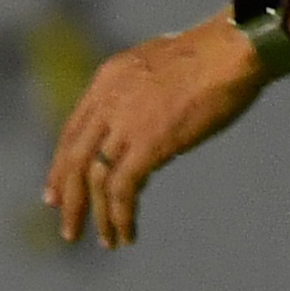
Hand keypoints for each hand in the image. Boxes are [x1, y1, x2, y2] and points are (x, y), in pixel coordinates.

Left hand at [44, 17, 262, 248]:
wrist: (233, 49)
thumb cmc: (211, 54)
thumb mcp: (159, 67)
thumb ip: (141, 92)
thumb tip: (144, 119)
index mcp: (108, 79)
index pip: (73, 130)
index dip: (62, 164)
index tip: (56, 192)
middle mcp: (108, 100)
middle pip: (75, 158)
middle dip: (69, 196)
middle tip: (68, 226)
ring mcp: (126, 122)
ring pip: (95, 179)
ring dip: (96, 215)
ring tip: (105, 241)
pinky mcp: (148, 144)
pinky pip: (122, 190)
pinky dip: (121, 216)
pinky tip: (127, 233)